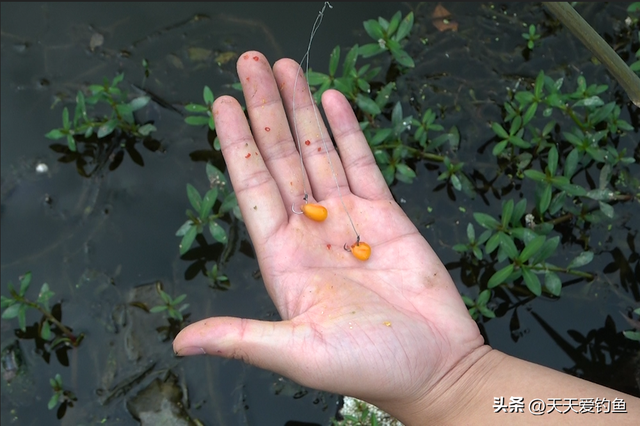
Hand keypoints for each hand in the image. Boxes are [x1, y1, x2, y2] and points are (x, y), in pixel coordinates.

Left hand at [173, 51, 484, 419]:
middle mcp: (309, 232)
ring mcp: (347, 220)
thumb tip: (180, 342)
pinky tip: (332, 99)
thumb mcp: (301, 354)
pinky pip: (361, 163)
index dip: (237, 143)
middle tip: (252, 62)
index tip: (224, 102)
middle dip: (266, 109)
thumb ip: (243, 336)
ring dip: (301, 109)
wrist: (436, 368)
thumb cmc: (369, 369)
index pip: (252, 186)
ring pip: (318, 151)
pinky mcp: (385, 215)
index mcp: (283, 258)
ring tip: (287, 68)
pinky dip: (346, 130)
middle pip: (281, 157)